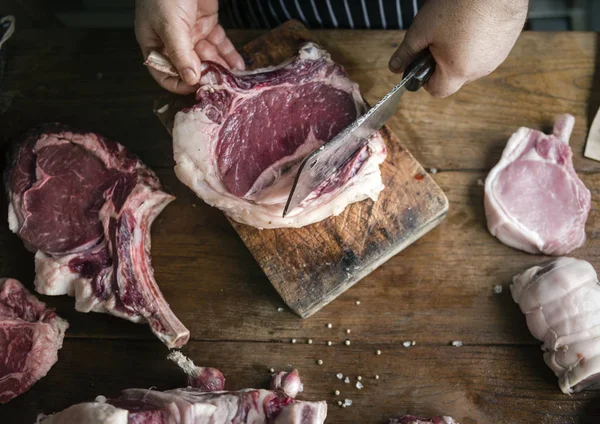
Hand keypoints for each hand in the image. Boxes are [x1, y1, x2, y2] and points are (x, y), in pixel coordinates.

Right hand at [135, 0, 245, 93]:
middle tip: (221, 87)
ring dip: (221, 69)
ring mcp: (191, 33)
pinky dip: (229, 55)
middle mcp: (172, 41)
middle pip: (190, 67)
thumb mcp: (170, 25)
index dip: (179, 84)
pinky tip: (238, 66)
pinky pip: (219, 44)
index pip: (164, 73)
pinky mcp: (207, 23)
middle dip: (206, 77)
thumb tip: (190, 79)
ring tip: (234, 80)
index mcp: (155, 43)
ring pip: (208, 57)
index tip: (196, 89)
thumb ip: (180, 54)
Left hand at [389, 0, 527, 97]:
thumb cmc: (458, 5)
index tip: (423, 59)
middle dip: (442, 62)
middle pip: (454, 78)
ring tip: (457, 27)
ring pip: (470, 65)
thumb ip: (407, 52)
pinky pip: (485, 52)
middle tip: (439, 37)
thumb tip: (395, 67)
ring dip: (460, 53)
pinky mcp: (507, 45)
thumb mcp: (423, 29)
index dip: (425, 78)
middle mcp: (481, 70)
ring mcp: (497, 58)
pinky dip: (476, 43)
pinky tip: (472, 23)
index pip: (437, 91)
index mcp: (458, 71)